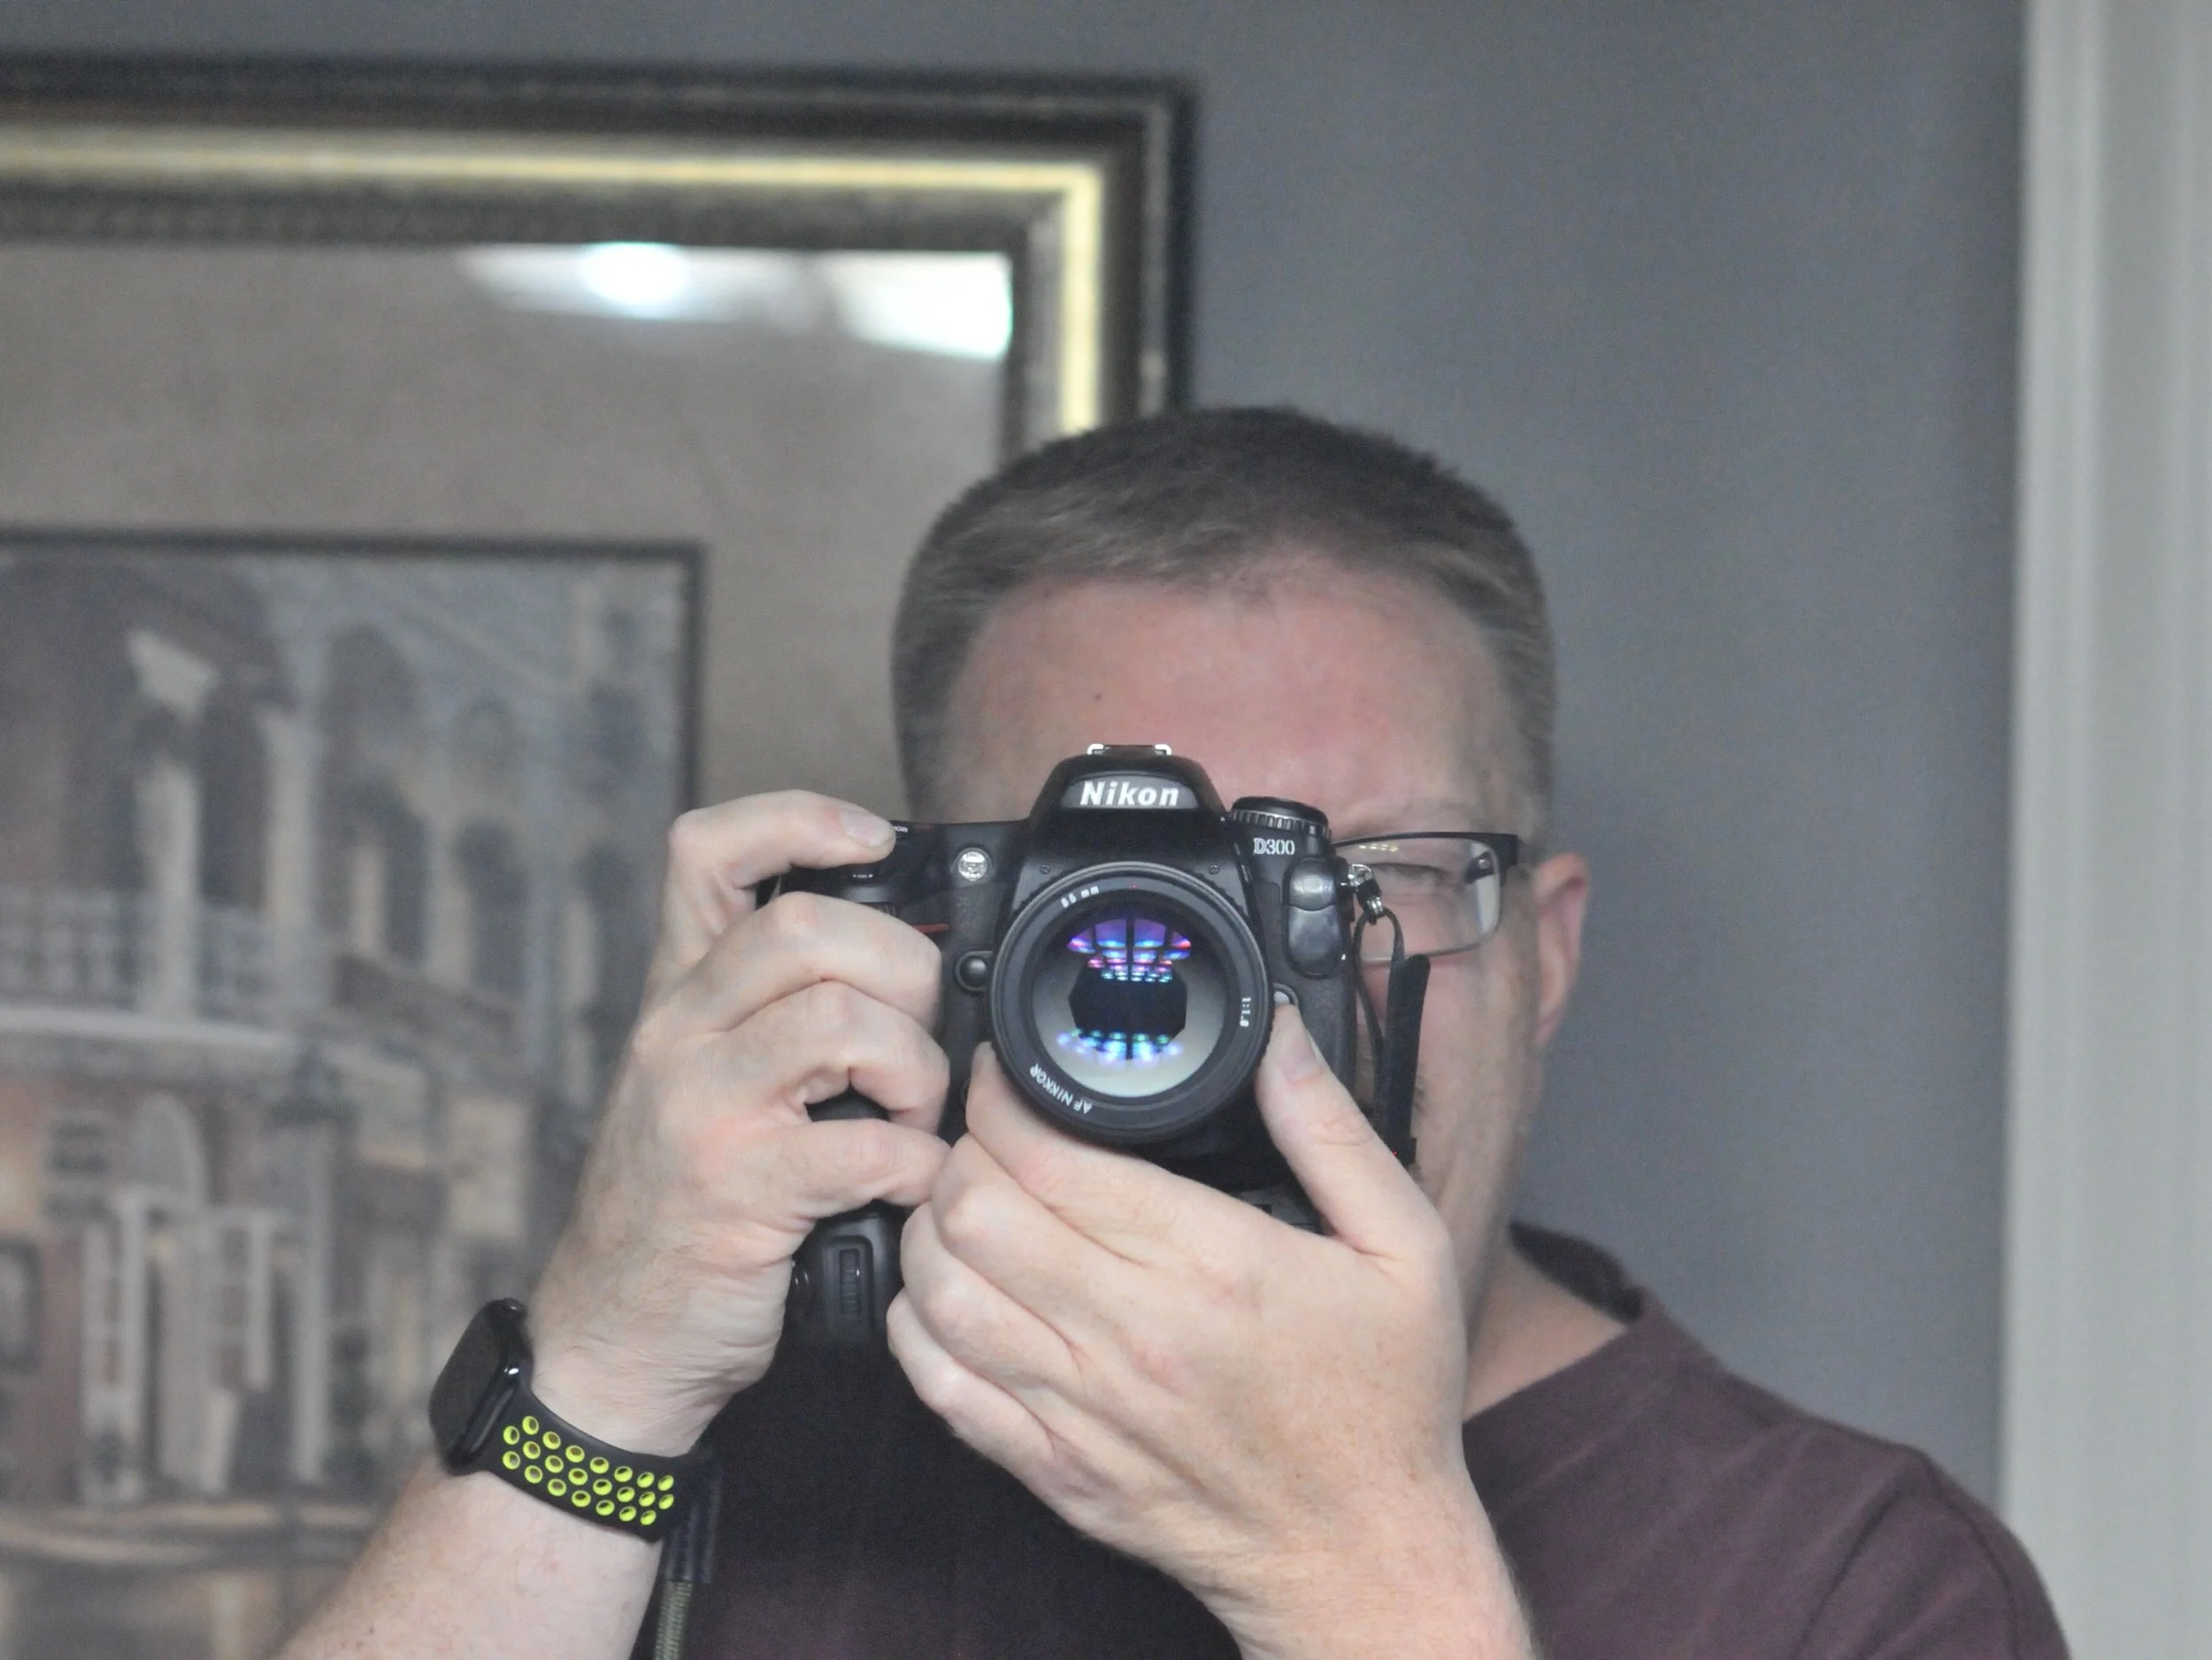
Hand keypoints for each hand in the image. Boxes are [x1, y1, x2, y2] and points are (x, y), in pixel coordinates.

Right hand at [528, 792, 953, 1453]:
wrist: (613, 1343)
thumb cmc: (685, 1212)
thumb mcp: (706, 1086)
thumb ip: (776, 1017)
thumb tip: (914, 966)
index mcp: (677, 997)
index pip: (706, 852)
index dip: (798, 818)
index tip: (874, 838)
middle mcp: (677, 1036)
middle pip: (809, 927)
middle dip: (903, 972)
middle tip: (918, 1038)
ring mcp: (702, 1110)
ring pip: (845, 1021)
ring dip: (917, 1071)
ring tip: (914, 1118)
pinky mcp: (739, 1191)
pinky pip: (867, 1144)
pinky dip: (918, 1165)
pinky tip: (909, 1186)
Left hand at [888, 1013, 1531, 1659]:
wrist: (1361, 1556)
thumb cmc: (1385, 1404)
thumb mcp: (1403, 1245)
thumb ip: (1330, 1129)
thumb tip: (1278, 1039)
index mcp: (1209, 1264)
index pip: (1047, 1155)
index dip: (1001, 1096)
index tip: (1004, 1074)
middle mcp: (1131, 1334)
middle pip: (974, 1210)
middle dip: (961, 1148)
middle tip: (983, 1131)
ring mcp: (1082, 1409)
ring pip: (941, 1291)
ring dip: (930, 1228)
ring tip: (960, 1199)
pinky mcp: (1053, 1470)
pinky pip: (942, 1387)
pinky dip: (919, 1327)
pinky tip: (946, 1293)